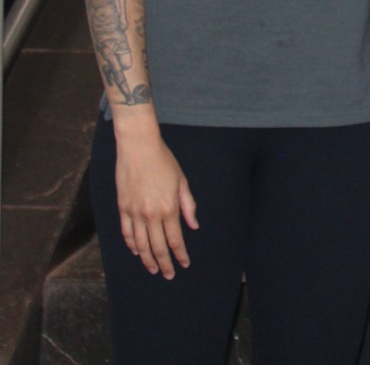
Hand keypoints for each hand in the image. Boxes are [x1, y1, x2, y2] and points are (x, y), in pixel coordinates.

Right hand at [114, 123, 197, 278]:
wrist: (139, 148)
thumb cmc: (164, 162)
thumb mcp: (182, 182)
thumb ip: (188, 205)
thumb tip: (193, 226)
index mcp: (168, 208)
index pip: (175, 239)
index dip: (180, 254)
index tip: (184, 264)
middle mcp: (150, 214)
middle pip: (158, 246)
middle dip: (164, 263)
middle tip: (168, 274)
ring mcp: (134, 212)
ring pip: (140, 244)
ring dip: (147, 259)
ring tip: (153, 269)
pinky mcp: (122, 208)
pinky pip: (126, 232)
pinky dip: (131, 245)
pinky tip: (137, 251)